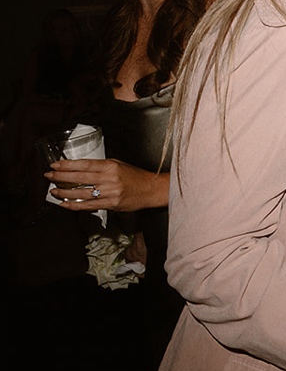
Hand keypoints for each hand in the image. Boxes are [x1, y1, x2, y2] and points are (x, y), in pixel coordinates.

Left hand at [45, 158, 166, 210]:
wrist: (152, 189)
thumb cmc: (136, 176)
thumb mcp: (119, 164)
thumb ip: (101, 166)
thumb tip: (80, 168)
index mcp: (110, 166)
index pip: (84, 164)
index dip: (67, 165)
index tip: (54, 165)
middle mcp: (109, 178)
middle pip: (79, 177)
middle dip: (61, 177)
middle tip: (48, 176)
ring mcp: (110, 192)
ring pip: (81, 192)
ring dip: (64, 192)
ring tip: (53, 191)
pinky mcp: (111, 204)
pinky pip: (88, 206)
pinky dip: (74, 205)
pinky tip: (64, 204)